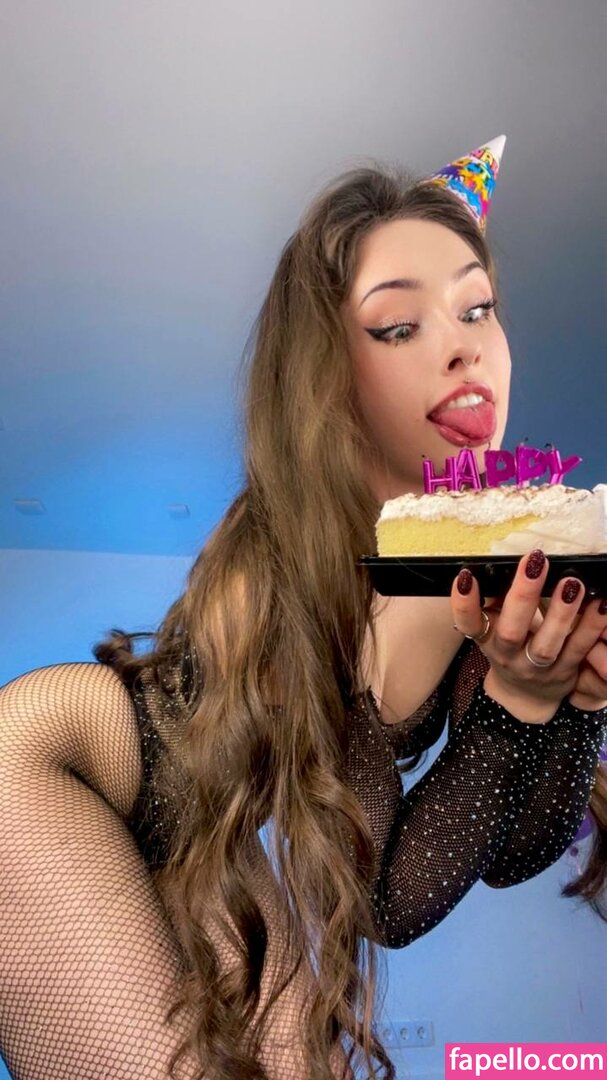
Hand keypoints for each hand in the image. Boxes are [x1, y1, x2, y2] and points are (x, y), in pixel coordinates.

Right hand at [450, 550, 606, 722]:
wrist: (526, 695)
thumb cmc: (511, 647)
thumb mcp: (496, 627)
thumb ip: (497, 601)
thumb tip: (502, 565)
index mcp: (486, 640)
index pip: (468, 623)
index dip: (463, 603)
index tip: (466, 576)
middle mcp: (508, 656)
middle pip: (511, 632)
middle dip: (523, 595)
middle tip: (536, 562)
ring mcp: (536, 669)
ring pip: (547, 645)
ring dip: (561, 613)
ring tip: (573, 583)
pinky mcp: (565, 673)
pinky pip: (579, 649)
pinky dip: (591, 626)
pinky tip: (601, 604)